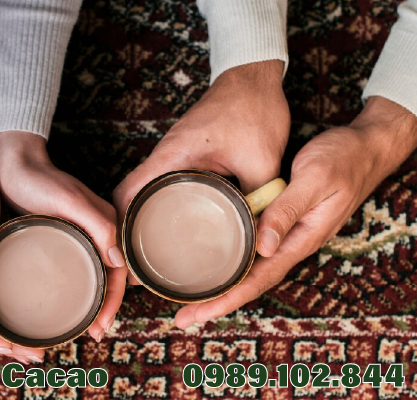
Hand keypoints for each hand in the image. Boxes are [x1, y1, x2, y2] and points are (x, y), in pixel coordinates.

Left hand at [0, 131, 127, 341]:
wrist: (15, 165)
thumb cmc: (41, 180)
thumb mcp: (70, 200)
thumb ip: (99, 225)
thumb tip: (118, 261)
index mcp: (107, 224)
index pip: (119, 270)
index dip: (114, 301)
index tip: (101, 325)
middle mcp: (98, 232)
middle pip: (109, 276)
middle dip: (105, 307)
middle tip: (93, 333)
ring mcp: (81, 235)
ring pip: (94, 275)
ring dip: (92, 302)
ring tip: (82, 326)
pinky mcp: (63, 236)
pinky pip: (77, 268)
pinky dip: (78, 289)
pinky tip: (66, 302)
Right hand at [113, 60, 289, 283]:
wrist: (253, 77)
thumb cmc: (253, 109)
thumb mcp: (261, 160)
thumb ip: (258, 199)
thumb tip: (259, 235)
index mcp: (172, 156)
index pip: (127, 193)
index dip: (119, 225)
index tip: (124, 255)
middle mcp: (165, 156)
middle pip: (129, 197)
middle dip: (127, 230)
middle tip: (136, 266)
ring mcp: (172, 155)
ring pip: (144, 191)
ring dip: (141, 218)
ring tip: (150, 254)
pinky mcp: (183, 154)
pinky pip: (162, 184)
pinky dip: (158, 205)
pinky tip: (173, 225)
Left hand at [175, 96, 416, 327]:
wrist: (363, 148)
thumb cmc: (341, 160)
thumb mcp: (314, 180)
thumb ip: (288, 211)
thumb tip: (264, 248)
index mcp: (301, 239)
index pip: (260, 279)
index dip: (228, 298)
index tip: (200, 313)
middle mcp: (292, 243)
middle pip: (251, 282)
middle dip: (217, 302)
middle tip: (183, 316)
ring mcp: (288, 235)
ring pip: (251, 270)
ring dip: (223, 287)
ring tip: (192, 300)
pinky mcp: (283, 223)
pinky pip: (255, 251)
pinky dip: (234, 264)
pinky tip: (216, 266)